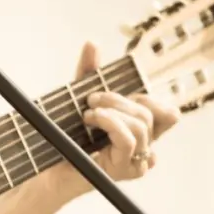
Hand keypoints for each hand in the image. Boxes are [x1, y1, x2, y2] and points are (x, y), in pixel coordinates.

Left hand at [48, 42, 181, 198]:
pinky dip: (111, 123)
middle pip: (151, 114)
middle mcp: (144, 150)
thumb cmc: (63, 138)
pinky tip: (92, 120)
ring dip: (112, 111)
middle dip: (119, 99)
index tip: (116, 95)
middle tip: (91, 100)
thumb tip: (92, 43)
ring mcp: (137, 162)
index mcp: (141, 134)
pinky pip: (129, 140)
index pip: (167, 114)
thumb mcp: (78, 100)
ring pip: (141, 125)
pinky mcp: (124, 171)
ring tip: (88, 113)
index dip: (149, 99)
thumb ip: (88, 74)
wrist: (45, 169)